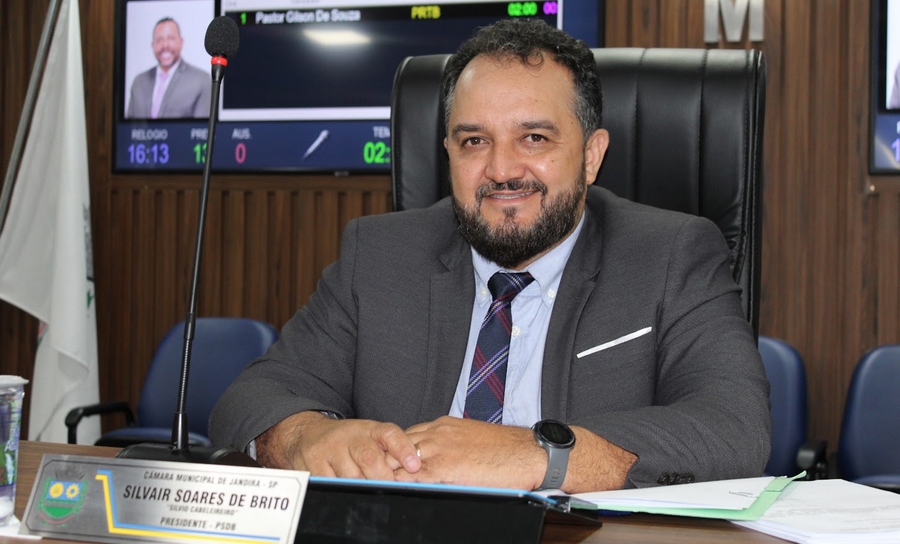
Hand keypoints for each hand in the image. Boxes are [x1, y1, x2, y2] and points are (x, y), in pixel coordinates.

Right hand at [256, 411, 420, 479]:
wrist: (309, 434)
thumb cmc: (349, 441)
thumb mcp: (370, 438)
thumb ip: (390, 453)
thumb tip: (413, 473)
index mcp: (370, 429)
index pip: (391, 435)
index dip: (403, 449)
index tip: (414, 465)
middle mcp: (351, 435)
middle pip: (370, 459)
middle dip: (381, 478)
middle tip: (387, 487)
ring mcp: (332, 447)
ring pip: (351, 476)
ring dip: (359, 484)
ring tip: (361, 483)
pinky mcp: (315, 461)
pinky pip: (332, 482)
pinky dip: (340, 488)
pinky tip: (343, 484)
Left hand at [394, 416, 637, 492]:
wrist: (530, 453)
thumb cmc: (507, 451)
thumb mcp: (472, 441)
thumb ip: (452, 447)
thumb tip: (443, 463)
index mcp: (443, 425)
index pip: (406, 437)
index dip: (393, 453)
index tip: (385, 466)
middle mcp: (436, 432)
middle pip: (396, 447)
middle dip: (384, 462)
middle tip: (370, 476)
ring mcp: (439, 448)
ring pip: (399, 461)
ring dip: (387, 474)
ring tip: (374, 487)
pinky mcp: (445, 467)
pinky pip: (413, 477)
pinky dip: (401, 485)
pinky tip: (395, 493)